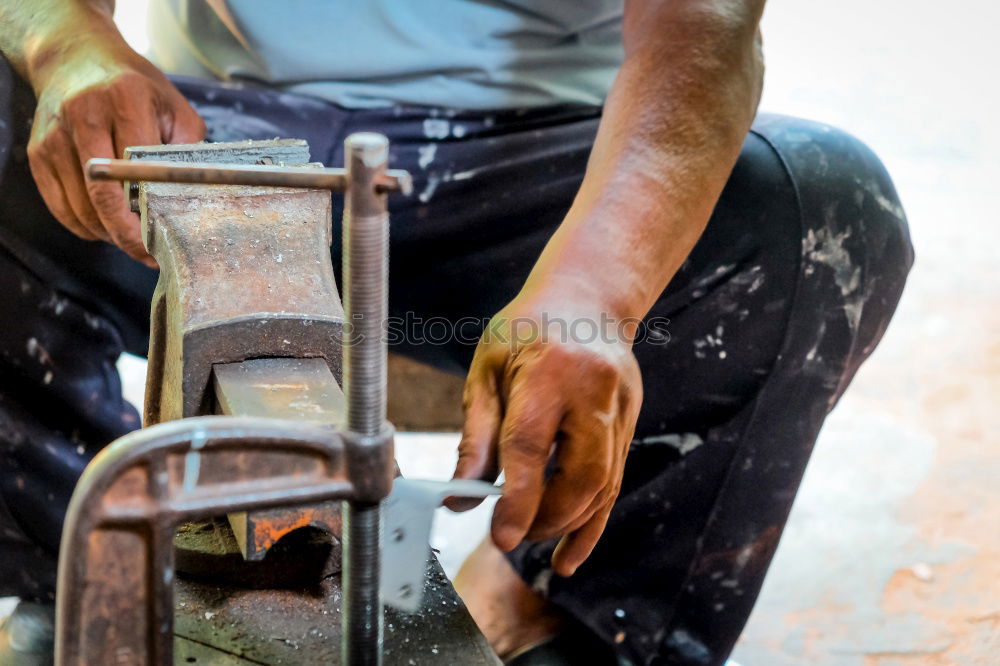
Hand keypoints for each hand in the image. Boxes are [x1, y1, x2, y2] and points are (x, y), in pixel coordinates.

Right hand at [26, 32, 204, 264]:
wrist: (77, 59)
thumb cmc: (135, 88)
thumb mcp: (175, 108)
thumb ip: (188, 149)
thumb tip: (195, 197)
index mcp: (124, 101)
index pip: (135, 171)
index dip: (148, 213)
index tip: (164, 239)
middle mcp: (83, 115)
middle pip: (102, 196)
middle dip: (126, 235)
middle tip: (147, 255)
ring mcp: (54, 136)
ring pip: (80, 207)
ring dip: (106, 233)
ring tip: (131, 239)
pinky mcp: (37, 153)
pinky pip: (60, 206)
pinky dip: (84, 225)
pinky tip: (105, 227)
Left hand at [451, 294, 642, 575]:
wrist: (589, 297)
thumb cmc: (529, 328)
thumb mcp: (489, 369)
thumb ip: (476, 435)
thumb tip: (458, 497)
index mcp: (548, 370)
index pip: (531, 444)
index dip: (518, 497)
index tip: (501, 536)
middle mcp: (594, 391)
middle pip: (582, 473)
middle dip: (547, 518)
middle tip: (513, 536)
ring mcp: (621, 408)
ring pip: (605, 485)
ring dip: (571, 526)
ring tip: (540, 548)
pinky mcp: (631, 422)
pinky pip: (615, 481)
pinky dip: (594, 519)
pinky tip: (572, 551)